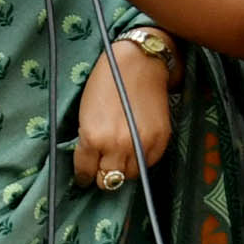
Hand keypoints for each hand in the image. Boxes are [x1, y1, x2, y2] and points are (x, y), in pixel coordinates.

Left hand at [72, 35, 175, 190]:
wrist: (139, 63)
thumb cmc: (106, 82)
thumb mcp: (85, 112)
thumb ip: (88, 141)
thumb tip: (91, 162)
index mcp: (93, 137)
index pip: (86, 172)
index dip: (83, 175)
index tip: (84, 176)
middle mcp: (117, 146)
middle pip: (108, 181)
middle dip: (102, 175)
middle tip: (102, 167)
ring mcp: (141, 144)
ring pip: (129, 176)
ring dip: (123, 170)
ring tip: (119, 157)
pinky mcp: (160, 140)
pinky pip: (148, 164)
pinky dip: (141, 160)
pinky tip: (136, 148)